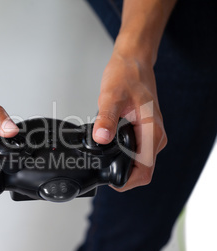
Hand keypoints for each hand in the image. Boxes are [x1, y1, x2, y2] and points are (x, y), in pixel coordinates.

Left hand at [92, 50, 167, 190]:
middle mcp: (155, 138)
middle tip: (100, 165)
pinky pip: (136, 152)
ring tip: (103, 155)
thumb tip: (101, 138)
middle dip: (120, 174)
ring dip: (121, 164)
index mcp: (152, 133)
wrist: (133, 64)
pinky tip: (109, 146)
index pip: (144, 173)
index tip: (108, 178)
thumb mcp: (111, 97)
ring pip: (139, 163)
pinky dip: (122, 155)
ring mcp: (151, 136)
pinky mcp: (145, 133)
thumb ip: (106, 119)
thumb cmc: (127, 76)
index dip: (125, 181)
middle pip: (141, 172)